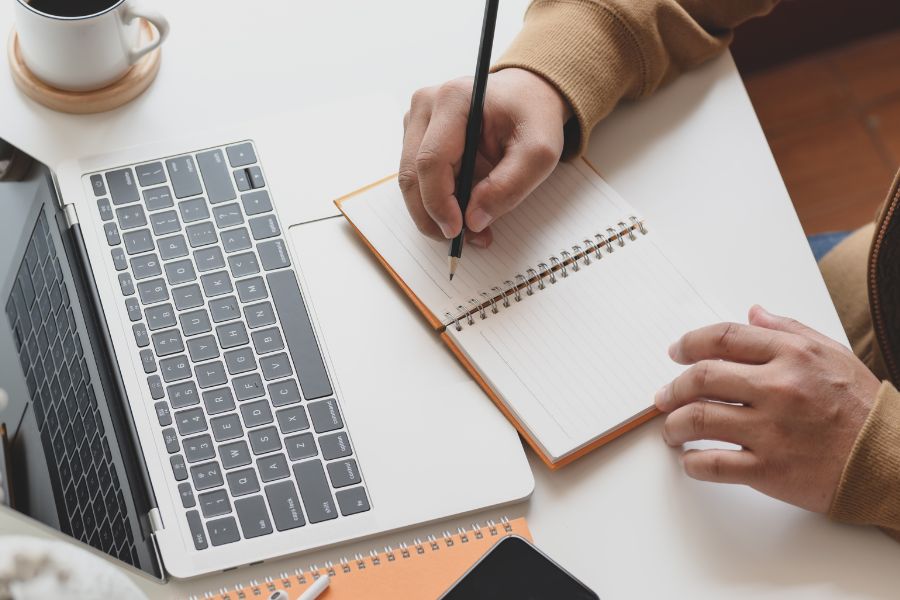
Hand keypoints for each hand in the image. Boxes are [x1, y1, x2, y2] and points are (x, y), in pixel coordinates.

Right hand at [399, 68, 570, 246]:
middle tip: (462, 240)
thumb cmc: (533, 117)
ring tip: (470, 230)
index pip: (431, 161)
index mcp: (454, 99)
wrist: (527, 96)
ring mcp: (416, 119)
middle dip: (432, 216)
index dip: (439, 203)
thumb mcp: (539, 152)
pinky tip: (462, 210)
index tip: (457, 231)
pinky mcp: (416, 135)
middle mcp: (426, 105)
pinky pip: (417, 178)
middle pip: (412, 174)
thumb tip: (473, 221)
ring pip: (411, 180)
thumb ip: (509, 186)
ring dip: (433, 214)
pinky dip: (435, 202)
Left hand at [655, 305, 879, 512]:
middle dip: (672, 387)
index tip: (676, 352)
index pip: (723, 338)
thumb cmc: (862, 408)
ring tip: (670, 429)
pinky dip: (692, 463)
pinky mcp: (769, 470)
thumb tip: (753, 313)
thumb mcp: (832, 354)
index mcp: (792, 355)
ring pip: (698, 419)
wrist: (892, 462)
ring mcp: (771, 430)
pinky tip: (689, 460)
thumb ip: (788, 330)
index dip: (690, 343)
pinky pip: (713, 463)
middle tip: (663, 396)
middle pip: (701, 378)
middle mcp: (778, 388)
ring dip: (673, 424)